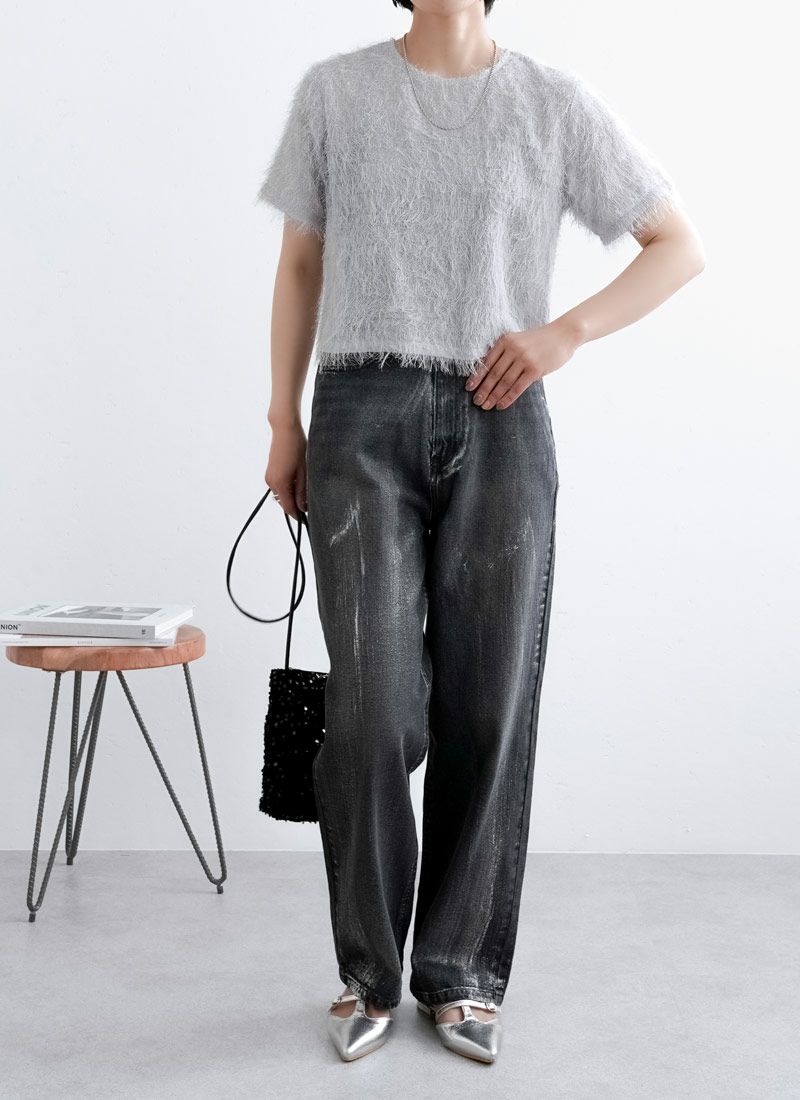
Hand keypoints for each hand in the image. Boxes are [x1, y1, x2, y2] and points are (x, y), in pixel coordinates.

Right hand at [265, 422, 306, 520]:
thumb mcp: (305, 472)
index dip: (298, 515)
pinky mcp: (270, 472)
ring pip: (282, 495)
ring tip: (305, 488)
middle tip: (311, 502)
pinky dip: (288, 488)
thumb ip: (303, 492)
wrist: (285, 430)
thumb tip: (303, 508)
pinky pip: (279, 487)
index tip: (308, 519)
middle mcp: (271, 483)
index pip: (288, 508)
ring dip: (292, 495)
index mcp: (280, 484)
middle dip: (296, 505)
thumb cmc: (297, 448)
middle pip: (284, 502)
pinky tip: (298, 479)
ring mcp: (269, 478)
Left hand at [465, 318, 583, 408]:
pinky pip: (517, 387)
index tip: (469, 388)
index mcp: (505, 340)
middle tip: (477, 402)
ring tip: (486, 406)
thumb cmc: (540, 340)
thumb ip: (506, 353)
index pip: (487, 362)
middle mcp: (513, 349)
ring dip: (493, 396)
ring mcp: (524, 359)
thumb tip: (490, 375)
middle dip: (483, 390)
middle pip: (494, 374)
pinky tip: (501, 405)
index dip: (477, 376)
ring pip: (504, 382)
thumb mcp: (519, 340)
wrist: (564, 334)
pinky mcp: (535, 369)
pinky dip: (507, 398)